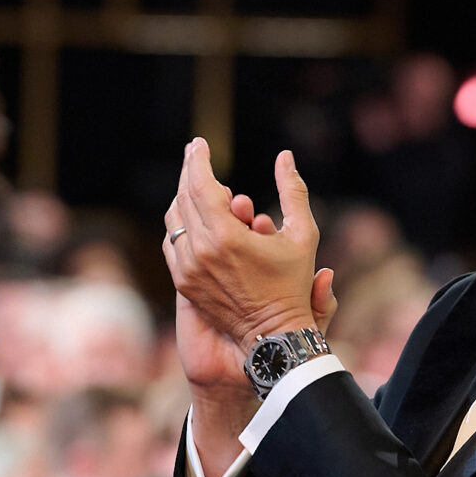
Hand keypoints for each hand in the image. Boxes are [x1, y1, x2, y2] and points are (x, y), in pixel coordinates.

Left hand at [163, 141, 320, 347]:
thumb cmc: (293, 283)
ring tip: (202, 188)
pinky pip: (172, 244)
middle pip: (183, 198)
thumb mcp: (303, 235)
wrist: (274, 333)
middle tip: (197, 156)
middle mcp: (200, 252)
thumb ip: (293, 192)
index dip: (198, 160)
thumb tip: (284, 156)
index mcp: (226, 236)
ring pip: (174, 221)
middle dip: (190, 173)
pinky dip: (181, 226)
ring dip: (185, 199)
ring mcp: (188, 269)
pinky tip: (195, 216)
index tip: (199, 143)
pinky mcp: (183, 283)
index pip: (200, 185)